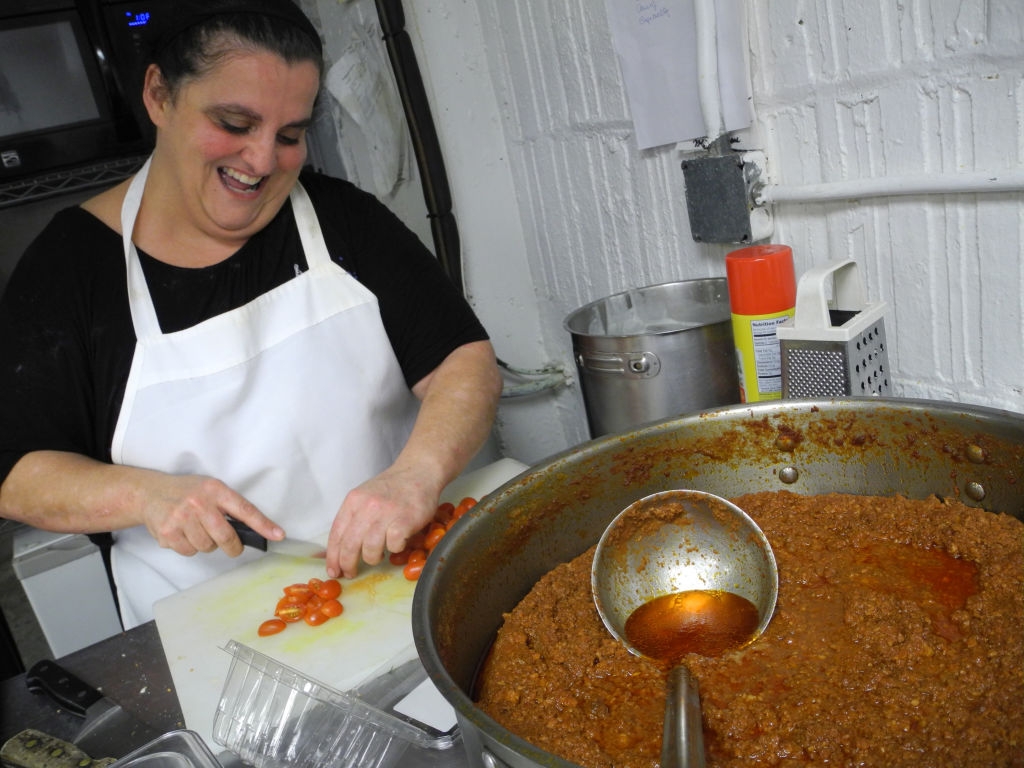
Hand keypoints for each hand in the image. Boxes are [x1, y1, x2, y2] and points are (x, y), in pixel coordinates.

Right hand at [139, 473, 283, 556]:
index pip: (245, 509)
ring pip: (207, 547)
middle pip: (226, 537)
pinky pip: (189, 552)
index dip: (263, 525)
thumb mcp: (211, 489)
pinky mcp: (168, 532)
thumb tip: (252, 531)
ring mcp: (182, 518)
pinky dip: (189, 548)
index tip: (278, 535)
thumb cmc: (186, 492)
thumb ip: (229, 506)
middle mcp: (199, 503)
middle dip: (233, 547)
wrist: (149, 493)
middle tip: (232, 547)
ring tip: (197, 530)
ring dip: (207, 545)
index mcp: (215, 490)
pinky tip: (182, 533)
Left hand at [325, 465, 439, 578]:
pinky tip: (396, 543)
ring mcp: (387, 513)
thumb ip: (354, 517)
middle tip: (351, 573)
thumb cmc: (392, 488)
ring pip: (370, 549)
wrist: (419, 471)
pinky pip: (394, 546)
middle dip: (348, 564)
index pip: (336, 534)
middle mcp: (367, 506)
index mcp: (353, 501)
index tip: (334, 570)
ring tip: (378, 556)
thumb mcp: (366, 496)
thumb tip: (341, 547)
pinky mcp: (405, 520)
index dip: (333, 556)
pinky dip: (394, 549)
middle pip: (350, 545)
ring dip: (372, 558)